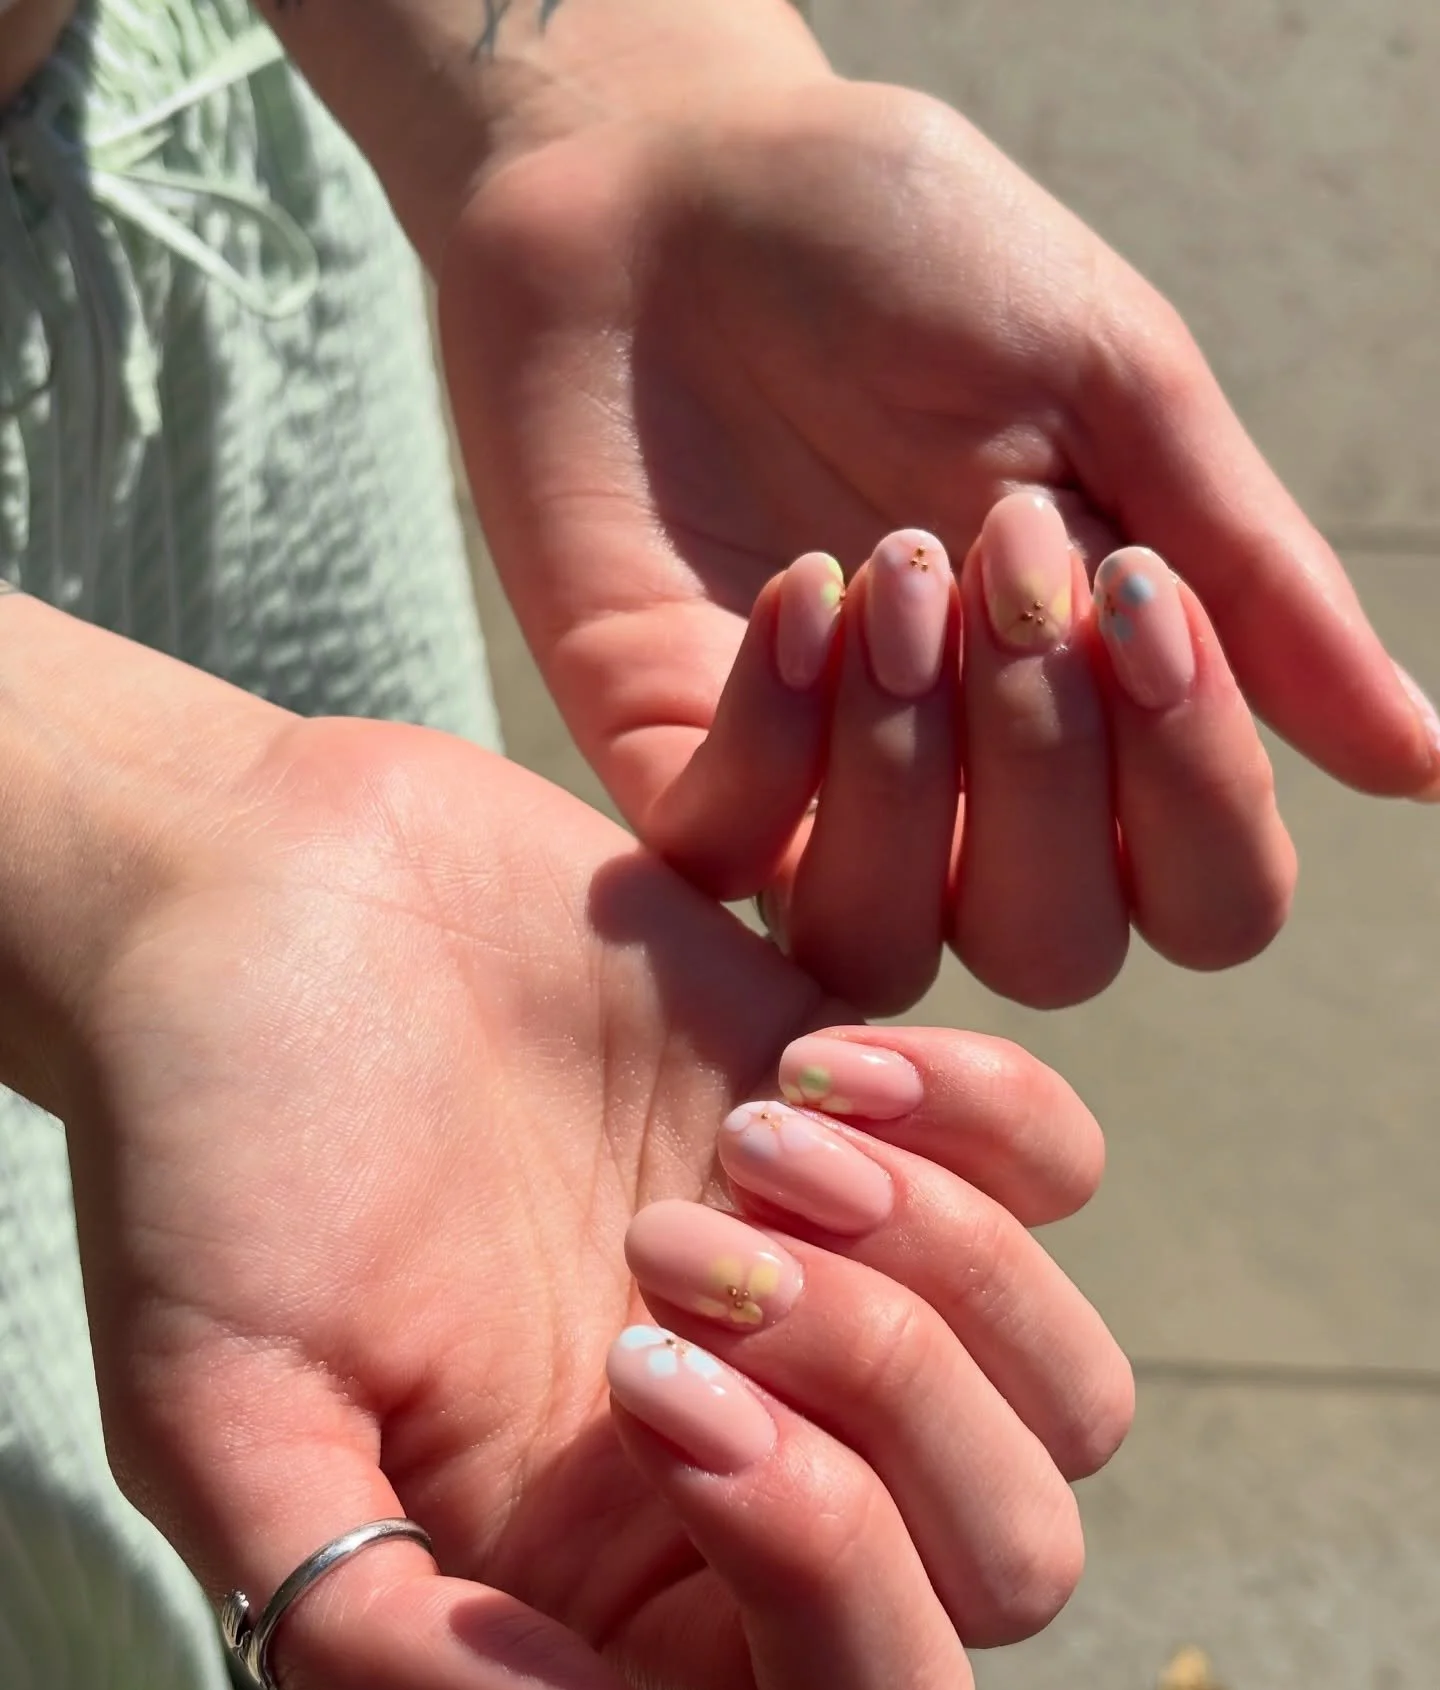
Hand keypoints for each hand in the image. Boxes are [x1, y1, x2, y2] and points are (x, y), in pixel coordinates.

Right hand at [68, 711, 1127, 1689]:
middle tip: (673, 1238)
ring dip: (939, 1252)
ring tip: (748, 1135)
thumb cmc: (216, 1157)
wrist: (264, 901)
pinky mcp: (873, 1125)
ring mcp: (836, 1289)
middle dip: (888, 1390)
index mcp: (618, 1575)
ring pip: (1073, 1385)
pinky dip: (979, 1113)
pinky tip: (806, 1055)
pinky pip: (1062, 1170)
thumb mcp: (227, 1421)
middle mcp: (758, 1454)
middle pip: (1012, 1561)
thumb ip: (380, 1640)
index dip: (820, 1567)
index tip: (642, 1374)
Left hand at [439, 72, 1438, 999]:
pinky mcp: (670, 759)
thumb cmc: (902, 259)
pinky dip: (778, 737)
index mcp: (1101, 705)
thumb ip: (1252, 580)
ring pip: (890, 945)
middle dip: (1049, 767)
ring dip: (912, 775)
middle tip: (1003, 553)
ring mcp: (810, 787)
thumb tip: (1418, 766)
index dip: (1199, 794)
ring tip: (890, 573)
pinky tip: (793, 590)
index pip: (1206, 895)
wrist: (666, 185)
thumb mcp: (1111, 381)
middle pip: (1060, 951)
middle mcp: (966, 785)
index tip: (1136, 592)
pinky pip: (732, 857)